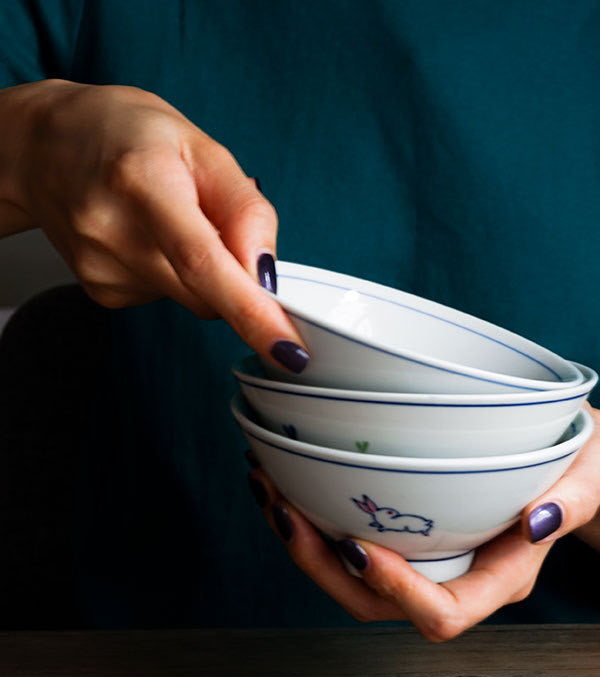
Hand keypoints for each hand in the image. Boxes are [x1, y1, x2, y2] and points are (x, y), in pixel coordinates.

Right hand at [0, 80, 306, 370]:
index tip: (286, 349)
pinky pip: (170, 298)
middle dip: (238, 281)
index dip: (251, 312)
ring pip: (194, 300)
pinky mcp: (102, 292)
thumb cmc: (129, 136)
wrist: (44, 146)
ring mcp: (101, 268)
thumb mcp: (202, 147)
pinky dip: (178, 276)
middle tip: (218, 225)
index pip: (204, 263)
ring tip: (168, 218)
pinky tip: (149, 238)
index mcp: (142, 183)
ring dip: (205, 273)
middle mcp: (113, 231)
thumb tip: (268, 275)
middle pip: (207, 293)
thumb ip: (245, 210)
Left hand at [245, 408, 599, 640]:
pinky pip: (357, 542)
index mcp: (504, 576)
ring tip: (268, 485)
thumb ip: (575, 499)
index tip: (356, 541)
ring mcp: (430, 557)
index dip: (393, 592)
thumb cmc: (584, 460)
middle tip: (282, 507)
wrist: (572, 455)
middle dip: (320, 567)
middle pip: (376, 606)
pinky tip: (292, 474)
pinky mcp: (413, 532)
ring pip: (354, 579)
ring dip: (304, 542)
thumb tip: (537, 523)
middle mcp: (459, 576)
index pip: (443, 615)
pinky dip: (317, 517)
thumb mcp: (594, 468)